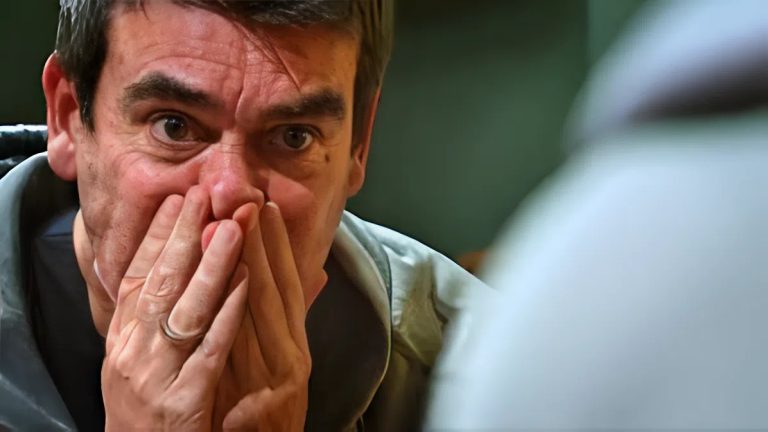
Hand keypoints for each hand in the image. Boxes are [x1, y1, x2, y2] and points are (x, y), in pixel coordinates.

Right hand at [100, 187, 248, 430]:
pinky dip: (227, 314)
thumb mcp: (137, 362)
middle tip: (204, 195)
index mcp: (121, 341)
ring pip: (185, 309)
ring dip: (211, 264)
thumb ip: (152, 321)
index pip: (137, 277)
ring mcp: (156, 376)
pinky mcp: (182, 400)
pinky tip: (245, 283)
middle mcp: (132, 353)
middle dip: (183, 236)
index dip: (156, 237)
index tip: (177, 200)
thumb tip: (167, 273)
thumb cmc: (146, 412)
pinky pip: (209, 350)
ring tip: (232, 227)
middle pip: (160, 283)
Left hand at [214, 202, 311, 430]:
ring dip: (252, 262)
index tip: (267, 208)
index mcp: (293, 346)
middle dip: (263, 241)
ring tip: (234, 222)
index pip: (287, 286)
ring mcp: (279, 375)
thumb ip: (281, 326)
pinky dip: (243, 312)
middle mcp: (292, 355)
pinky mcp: (266, 398)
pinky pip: (248, 348)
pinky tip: (238, 281)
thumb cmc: (266, 420)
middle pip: (277, 289)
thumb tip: (300, 282)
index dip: (278, 246)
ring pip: (265, 309)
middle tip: (251, 198)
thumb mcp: (280, 370)